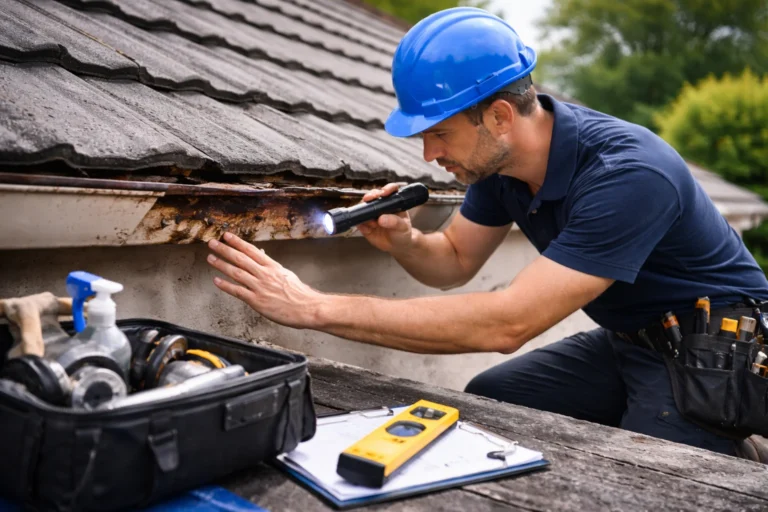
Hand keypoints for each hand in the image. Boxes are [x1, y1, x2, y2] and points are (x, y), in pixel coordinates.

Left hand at [206, 233, 322, 328]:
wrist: (307, 308)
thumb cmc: (299, 293)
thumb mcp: (286, 275)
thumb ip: (272, 267)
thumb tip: (262, 255)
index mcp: (273, 266)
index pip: (252, 250)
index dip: (237, 242)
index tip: (226, 236)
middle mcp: (264, 274)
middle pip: (241, 258)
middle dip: (224, 249)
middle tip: (212, 243)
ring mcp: (260, 287)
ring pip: (236, 272)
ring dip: (221, 264)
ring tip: (210, 258)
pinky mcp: (257, 301)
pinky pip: (238, 291)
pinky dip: (226, 285)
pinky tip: (217, 280)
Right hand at [357, 183, 413, 252]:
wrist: (397, 246)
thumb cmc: (402, 233)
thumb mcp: (402, 227)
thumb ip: (394, 222)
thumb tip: (382, 218)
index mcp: (393, 202)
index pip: (390, 190)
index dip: (387, 189)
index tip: (384, 193)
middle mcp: (381, 206)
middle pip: (373, 195)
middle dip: (370, 196)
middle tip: (369, 200)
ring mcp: (371, 214)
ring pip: (363, 207)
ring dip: (364, 212)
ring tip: (372, 223)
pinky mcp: (365, 224)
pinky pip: (359, 222)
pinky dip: (361, 224)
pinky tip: (367, 229)